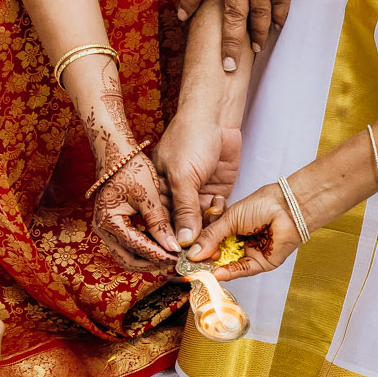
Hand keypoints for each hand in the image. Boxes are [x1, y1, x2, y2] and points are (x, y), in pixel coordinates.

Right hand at [92, 150, 180, 269]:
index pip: (137, 247)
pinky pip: (127, 244)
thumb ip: (159, 223)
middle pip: (128, 260)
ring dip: (148, 258)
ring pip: (127, 254)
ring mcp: (106, 228)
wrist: (117, 152)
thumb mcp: (149, 195)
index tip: (177, 257)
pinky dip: (144, 248)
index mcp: (110, 222)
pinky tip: (161, 244)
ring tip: (170, 255)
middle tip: (173, 262)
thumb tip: (173, 247)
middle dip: (151, 264)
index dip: (159, 255)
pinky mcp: (113, 224)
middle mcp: (103, 229)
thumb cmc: (131, 168)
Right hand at [154, 106, 242, 246]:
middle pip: (179, 228)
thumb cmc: (189, 138)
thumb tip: (182, 240)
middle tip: (195, 257)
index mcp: (157, 191)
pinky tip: (220, 218)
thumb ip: (184, 209)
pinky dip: (219, 219)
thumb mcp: (182, 176)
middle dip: (188, 242)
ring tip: (211, 242)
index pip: (159, 223)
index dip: (165, 241)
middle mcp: (175, 196)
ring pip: (200, 224)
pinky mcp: (215, 193)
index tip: (173, 259)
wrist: (216, 117)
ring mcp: (196, 196)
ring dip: (206, 233)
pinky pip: (216, 215)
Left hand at [178, 0, 326, 69]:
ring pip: (257, 14)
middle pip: (232, 13)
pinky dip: (279, 19)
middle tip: (228, 64)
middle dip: (229, 42)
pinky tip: (277, 28)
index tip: (183, 16)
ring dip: (256, 35)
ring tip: (255, 50)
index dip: (190, 0)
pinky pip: (280, 6)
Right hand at [183, 182, 302, 280]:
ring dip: (216, 268)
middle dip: (206, 258)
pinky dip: (230, 273)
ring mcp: (250, 252)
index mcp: (230, 226)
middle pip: (217, 254)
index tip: (187, 253)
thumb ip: (211, 236)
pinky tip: (218, 273)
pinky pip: (243, 270)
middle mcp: (238, 240)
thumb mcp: (229, 218)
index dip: (199, 247)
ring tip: (202, 270)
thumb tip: (193, 253)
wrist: (287, 207)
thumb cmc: (262, 204)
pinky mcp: (261, 263)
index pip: (210, 240)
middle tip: (193, 262)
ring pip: (229, 264)